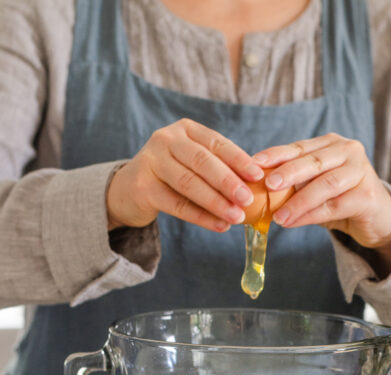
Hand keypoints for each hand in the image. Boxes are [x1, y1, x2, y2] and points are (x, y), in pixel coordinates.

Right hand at [106, 118, 262, 231]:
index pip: (216, 143)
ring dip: (216, 202)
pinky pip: (177, 204)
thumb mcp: (195, 163)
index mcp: (185, 130)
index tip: (259, 176)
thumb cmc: (174, 175)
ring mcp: (150, 161)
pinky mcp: (142, 187)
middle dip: (228, 181)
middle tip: (248, 199)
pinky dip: (201, 217)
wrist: (129, 189)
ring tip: (237, 217)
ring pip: (189, 183)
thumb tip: (258, 185)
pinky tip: (220, 226)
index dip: (239, 159)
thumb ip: (220, 168)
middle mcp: (166, 139)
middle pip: (202, 161)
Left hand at [252, 133, 390, 274]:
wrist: (378, 219)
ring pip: (325, 184)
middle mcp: (350, 151)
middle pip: (314, 161)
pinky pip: (335, 206)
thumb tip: (259, 190)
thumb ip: (296, 184)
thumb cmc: (342, 200)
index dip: (277, 154)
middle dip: (289, 173)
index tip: (255, 163)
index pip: (301, 147)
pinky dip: (312, 215)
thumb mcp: (317, 186)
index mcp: (332, 144)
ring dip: (299, 201)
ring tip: (278, 216)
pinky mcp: (368, 196)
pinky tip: (294, 222)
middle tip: (268, 185)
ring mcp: (362, 171)